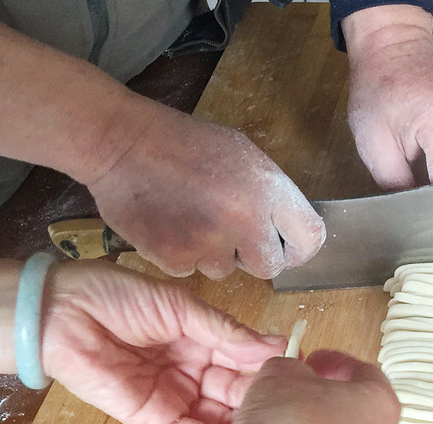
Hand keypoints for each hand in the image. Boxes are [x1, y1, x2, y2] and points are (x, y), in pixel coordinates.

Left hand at [40, 260, 285, 423]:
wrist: (61, 314)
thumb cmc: (117, 297)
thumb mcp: (181, 307)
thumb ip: (226, 332)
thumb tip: (276, 344)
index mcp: (201, 340)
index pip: (244, 358)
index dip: (271, 366)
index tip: (303, 371)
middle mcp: (193, 371)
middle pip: (237, 391)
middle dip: (263, 396)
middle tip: (295, 403)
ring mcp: (175, 398)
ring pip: (221, 416)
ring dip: (246, 421)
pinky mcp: (153, 420)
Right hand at [85, 102, 324, 279]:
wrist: (121, 142)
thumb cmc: (185, 143)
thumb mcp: (244, 154)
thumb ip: (270, 194)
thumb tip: (285, 228)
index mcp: (268, 193)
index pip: (311, 239)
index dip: (298, 246)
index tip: (285, 244)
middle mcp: (244, 224)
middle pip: (270, 267)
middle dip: (255, 254)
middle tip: (233, 230)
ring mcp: (208, 245)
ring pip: (227, 271)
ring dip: (216, 254)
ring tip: (194, 218)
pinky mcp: (175, 259)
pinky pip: (191, 270)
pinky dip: (183, 254)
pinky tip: (172, 224)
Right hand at [224, 350, 399, 423]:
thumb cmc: (286, 423)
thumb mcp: (281, 373)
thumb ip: (293, 366)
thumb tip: (293, 375)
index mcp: (381, 403)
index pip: (365, 372)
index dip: (336, 361)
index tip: (313, 360)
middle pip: (361, 408)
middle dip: (332, 394)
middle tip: (304, 386)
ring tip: (289, 416)